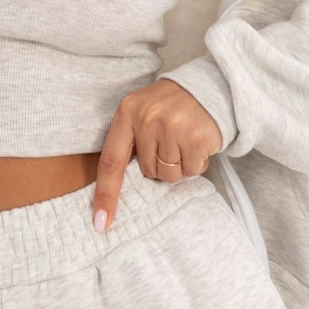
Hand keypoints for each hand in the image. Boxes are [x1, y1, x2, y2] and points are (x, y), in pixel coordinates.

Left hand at [91, 79, 222, 231]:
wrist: (209, 86)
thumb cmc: (171, 106)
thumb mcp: (142, 112)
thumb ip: (130, 140)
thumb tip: (116, 187)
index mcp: (127, 112)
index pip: (110, 161)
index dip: (105, 195)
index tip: (100, 222)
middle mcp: (147, 119)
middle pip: (148, 171)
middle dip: (161, 165)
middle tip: (172, 142)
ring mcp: (173, 127)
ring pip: (170, 175)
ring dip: (180, 166)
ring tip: (186, 142)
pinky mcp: (197, 137)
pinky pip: (192, 171)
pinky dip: (197, 163)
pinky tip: (199, 143)